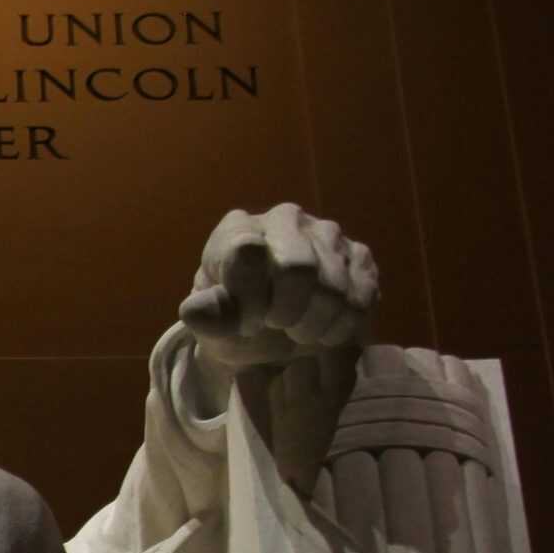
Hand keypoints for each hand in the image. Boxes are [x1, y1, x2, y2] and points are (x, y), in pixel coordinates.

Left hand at [178, 204, 376, 373]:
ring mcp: (326, 233)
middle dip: (287, 312)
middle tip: (278, 327)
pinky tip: (323, 331)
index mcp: (238, 229)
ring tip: (298, 331)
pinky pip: (360, 296)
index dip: (250, 299)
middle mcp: (284, 218)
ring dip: (314, 324)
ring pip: (333, 286)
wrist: (274, 334)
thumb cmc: (237, 325)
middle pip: (298, 268)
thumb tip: (193, 311)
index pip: (247, 253)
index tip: (247, 324)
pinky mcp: (358, 256)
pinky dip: (340, 326)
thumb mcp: (214, 329)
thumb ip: (207, 319)